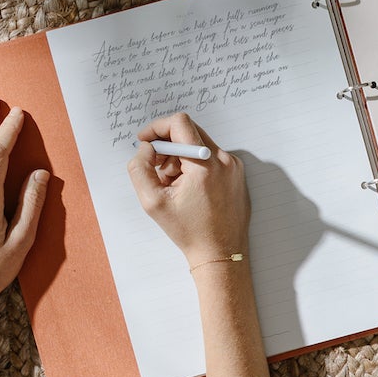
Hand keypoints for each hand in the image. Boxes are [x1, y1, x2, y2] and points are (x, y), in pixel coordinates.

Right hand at [126, 113, 249, 264]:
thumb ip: (140, 169)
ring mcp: (234, 166)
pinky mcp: (237, 173)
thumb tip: (145, 148)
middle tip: (157, 169)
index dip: (157, 128)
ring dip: (180, 158)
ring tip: (174, 185)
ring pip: (199, 145)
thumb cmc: (189, 232)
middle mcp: (224, 160)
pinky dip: (195, 165)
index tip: (145, 142)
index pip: (180, 123)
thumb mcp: (153, 202)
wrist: (220, 253)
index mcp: (205, 164)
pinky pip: (211, 157)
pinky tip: (190, 189)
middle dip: (167, 146)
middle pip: (189, 132)